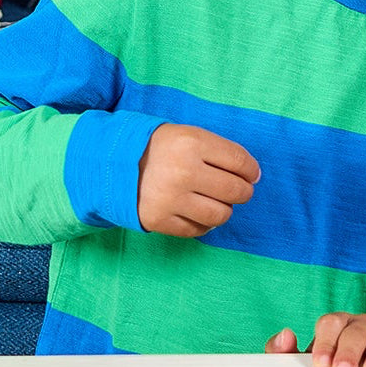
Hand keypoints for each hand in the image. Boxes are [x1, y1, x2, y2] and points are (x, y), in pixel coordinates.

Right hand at [136, 124, 259, 236]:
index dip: (252, 171)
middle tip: (236, 190)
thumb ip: (222, 151)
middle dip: (242, 192)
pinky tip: (196, 211)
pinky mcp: (158, 220)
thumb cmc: (162, 148)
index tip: (251, 175)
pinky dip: (203, 224)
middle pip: (236, 191)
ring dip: (223, 209)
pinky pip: (198, 231)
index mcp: (192, 143)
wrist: (112, 163)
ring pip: (221, 215)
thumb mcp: (190, 135)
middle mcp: (183, 172)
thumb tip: (253, 176)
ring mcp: (170, 198)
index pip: (241, 162)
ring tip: (214, 201)